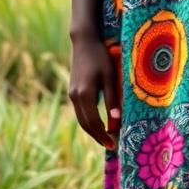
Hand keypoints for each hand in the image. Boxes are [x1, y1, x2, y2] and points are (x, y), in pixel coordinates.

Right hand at [68, 34, 119, 149]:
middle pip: (85, 124)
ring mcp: (72, 94)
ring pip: (81, 119)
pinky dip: (88, 121)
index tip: (113, 144)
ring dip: (92, 130)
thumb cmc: (101, 57)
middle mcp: (75, 96)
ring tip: (106, 138)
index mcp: (84, 94)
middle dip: (97, 136)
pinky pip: (80, 111)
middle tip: (111, 146)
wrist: (84, 42)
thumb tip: (116, 119)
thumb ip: (112, 98)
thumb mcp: (110, 76)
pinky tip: (99, 123)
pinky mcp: (73, 91)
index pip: (93, 122)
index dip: (103, 135)